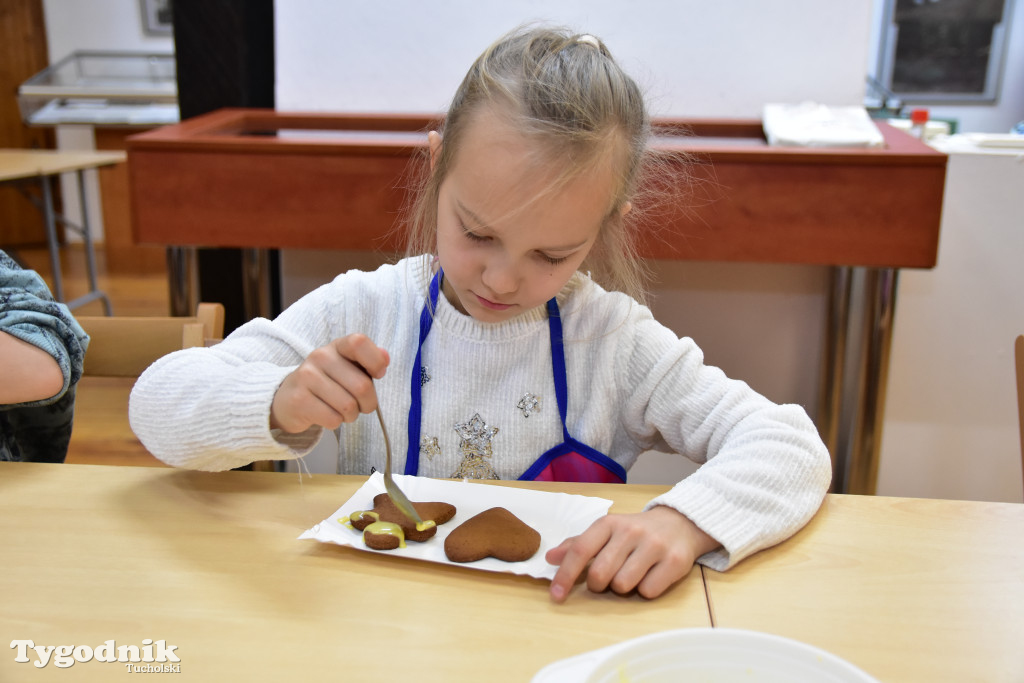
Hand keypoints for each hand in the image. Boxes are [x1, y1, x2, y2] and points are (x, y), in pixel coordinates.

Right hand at [270, 334, 389, 432]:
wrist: (287, 400)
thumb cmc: (327, 384)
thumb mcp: (347, 368)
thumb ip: (369, 362)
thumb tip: (385, 358)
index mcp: (336, 347)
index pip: (359, 342)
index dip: (375, 361)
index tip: (378, 375)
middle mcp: (320, 357)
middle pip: (362, 385)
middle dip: (368, 403)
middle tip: (361, 405)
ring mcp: (307, 377)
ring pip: (348, 406)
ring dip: (351, 415)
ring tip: (342, 410)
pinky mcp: (299, 400)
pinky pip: (333, 419)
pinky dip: (336, 422)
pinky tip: (327, 415)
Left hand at [546, 505, 719, 601]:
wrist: (679, 523)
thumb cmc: (635, 531)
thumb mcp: (606, 531)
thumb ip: (578, 544)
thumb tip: (550, 558)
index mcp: (609, 523)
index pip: (580, 550)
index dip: (565, 575)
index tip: (556, 596)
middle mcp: (631, 531)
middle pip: (600, 574)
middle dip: (599, 584)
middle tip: (608, 577)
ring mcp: (654, 546)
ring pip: (623, 585)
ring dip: (623, 587)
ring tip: (632, 573)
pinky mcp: (675, 561)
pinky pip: (648, 591)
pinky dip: (645, 590)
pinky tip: (650, 575)